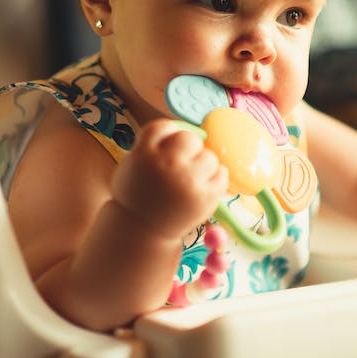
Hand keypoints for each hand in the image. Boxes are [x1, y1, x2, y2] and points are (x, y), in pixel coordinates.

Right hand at [111, 119, 227, 239]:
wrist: (141, 230)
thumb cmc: (139, 193)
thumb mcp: (134, 162)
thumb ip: (155, 144)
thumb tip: (186, 128)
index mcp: (144, 153)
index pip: (163, 127)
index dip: (169, 134)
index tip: (168, 145)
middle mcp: (166, 164)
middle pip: (189, 138)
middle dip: (188, 148)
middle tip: (182, 163)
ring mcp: (188, 180)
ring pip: (209, 156)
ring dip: (203, 164)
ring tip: (191, 178)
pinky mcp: (205, 197)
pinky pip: (222, 174)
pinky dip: (215, 178)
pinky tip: (201, 185)